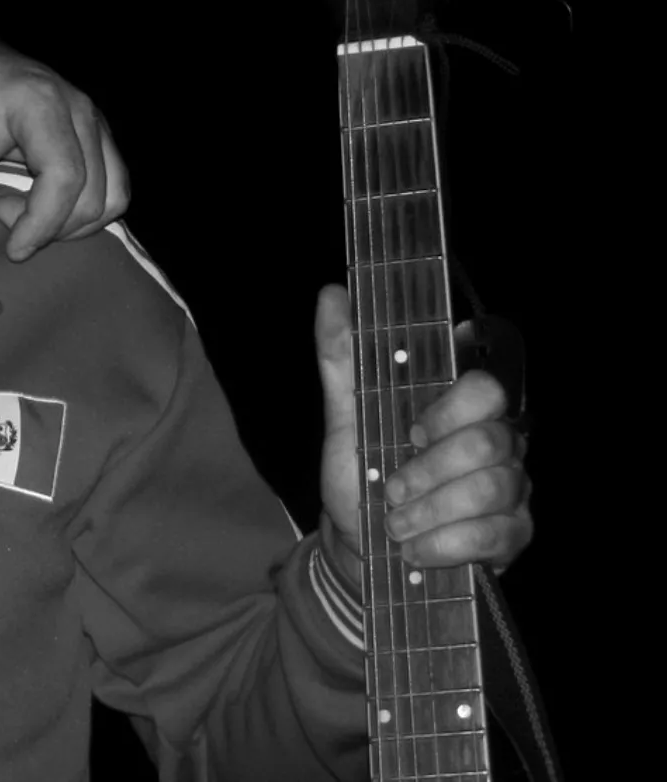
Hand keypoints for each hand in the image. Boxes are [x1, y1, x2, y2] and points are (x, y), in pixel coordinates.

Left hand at [0, 25, 129, 259]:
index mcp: (41, 102)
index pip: (66, 176)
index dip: (44, 222)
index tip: (13, 248)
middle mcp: (79, 109)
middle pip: (95, 193)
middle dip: (52, 225)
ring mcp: (93, 119)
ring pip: (114, 193)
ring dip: (72, 222)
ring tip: (19, 209)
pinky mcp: (94, 132)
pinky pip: (111, 184)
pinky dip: (82, 208)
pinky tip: (37, 203)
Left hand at [315, 284, 533, 589]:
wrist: (362, 547)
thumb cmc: (362, 475)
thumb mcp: (344, 418)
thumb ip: (341, 358)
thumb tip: (332, 294)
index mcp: (460, 407)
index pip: (486, 388)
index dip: (451, 409)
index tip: (411, 429)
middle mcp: (498, 441)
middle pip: (489, 441)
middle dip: (429, 472)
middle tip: (391, 491)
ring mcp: (512, 487)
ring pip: (493, 489)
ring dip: (432, 511)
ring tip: (395, 525)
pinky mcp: (514, 534)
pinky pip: (498, 535)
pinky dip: (447, 545)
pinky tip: (416, 551)